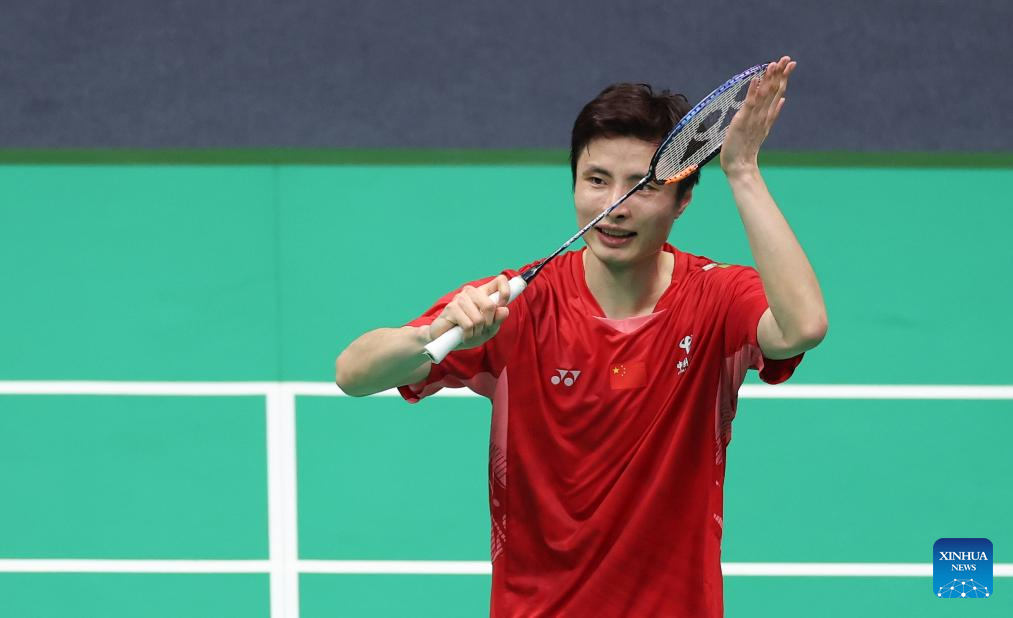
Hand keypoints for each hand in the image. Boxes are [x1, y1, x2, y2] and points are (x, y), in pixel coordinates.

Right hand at [428, 275, 511, 349]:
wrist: (446, 341)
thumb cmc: (469, 332)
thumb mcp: (488, 329)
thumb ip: (497, 319)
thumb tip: (504, 310)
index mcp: (484, 293)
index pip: (500, 280)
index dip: (505, 292)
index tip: (502, 306)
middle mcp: (472, 292)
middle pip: (490, 305)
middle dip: (488, 323)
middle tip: (481, 329)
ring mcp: (460, 298)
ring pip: (479, 318)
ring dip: (477, 331)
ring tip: (470, 333)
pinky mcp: (451, 308)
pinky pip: (468, 325)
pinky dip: (468, 335)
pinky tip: (463, 335)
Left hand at [720, 56, 796, 174]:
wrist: (740, 165)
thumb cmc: (747, 147)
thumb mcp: (763, 128)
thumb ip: (773, 113)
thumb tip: (784, 99)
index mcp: (768, 115)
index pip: (778, 92)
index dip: (784, 77)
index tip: (790, 63)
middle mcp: (763, 115)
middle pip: (774, 91)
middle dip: (780, 74)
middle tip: (787, 58)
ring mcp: (754, 118)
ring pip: (764, 95)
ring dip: (769, 79)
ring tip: (774, 64)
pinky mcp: (742, 121)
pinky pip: (749, 104)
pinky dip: (753, 91)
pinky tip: (756, 79)